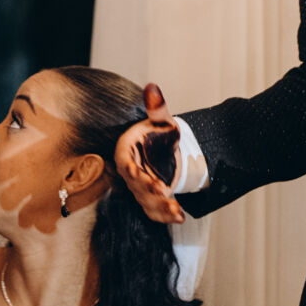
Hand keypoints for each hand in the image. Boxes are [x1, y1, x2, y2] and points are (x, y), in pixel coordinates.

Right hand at [115, 83, 184, 224]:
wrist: (168, 148)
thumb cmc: (159, 133)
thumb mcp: (162, 120)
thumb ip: (156, 107)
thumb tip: (152, 88)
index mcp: (126, 152)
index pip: (126, 166)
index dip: (137, 176)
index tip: (152, 182)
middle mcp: (130, 172)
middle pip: (136, 187)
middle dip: (151, 193)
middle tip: (166, 194)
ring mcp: (139, 187)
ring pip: (146, 202)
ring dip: (161, 208)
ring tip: (178, 211)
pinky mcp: (150, 198)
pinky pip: (154, 210)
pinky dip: (165, 215)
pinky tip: (179, 217)